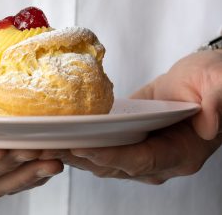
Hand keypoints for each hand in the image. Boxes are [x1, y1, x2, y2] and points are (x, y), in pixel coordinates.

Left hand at [54, 51, 221, 183]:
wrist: (199, 80)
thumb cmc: (210, 81)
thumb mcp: (218, 82)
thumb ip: (216, 101)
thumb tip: (208, 124)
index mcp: (180, 153)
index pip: (140, 160)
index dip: (112, 156)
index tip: (82, 147)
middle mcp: (157, 159)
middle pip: (113, 166)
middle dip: (80, 157)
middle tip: (48, 147)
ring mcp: (140, 152)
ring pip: (101, 161)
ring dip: (72, 154)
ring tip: (43, 144)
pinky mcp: (126, 140)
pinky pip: (99, 147)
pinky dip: (77, 142)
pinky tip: (54, 134)